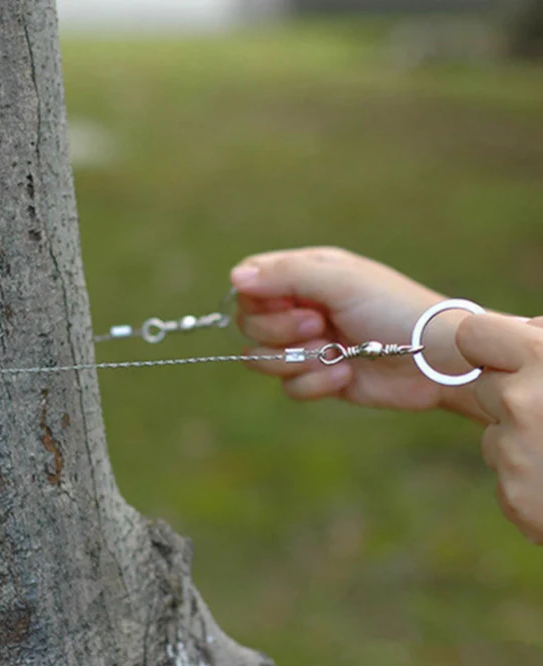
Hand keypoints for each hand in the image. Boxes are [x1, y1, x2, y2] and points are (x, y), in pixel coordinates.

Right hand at [230, 247, 474, 411]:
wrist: (435, 359)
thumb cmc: (393, 309)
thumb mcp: (340, 282)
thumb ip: (285, 276)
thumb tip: (234, 278)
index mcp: (305, 274)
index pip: (250, 283)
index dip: (257, 299)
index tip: (287, 303)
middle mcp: (300, 307)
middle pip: (249, 323)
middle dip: (280, 331)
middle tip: (319, 326)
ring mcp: (307, 344)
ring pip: (262, 359)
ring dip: (298, 361)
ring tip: (334, 355)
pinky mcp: (317, 377)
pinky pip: (289, 387)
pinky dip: (315, 384)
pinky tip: (346, 375)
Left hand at [456, 314, 542, 543]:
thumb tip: (524, 330)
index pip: (473, 335)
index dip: (490, 346)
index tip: (507, 357)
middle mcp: (522, 402)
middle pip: (485, 386)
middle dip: (513, 394)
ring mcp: (514, 453)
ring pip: (495, 433)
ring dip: (523, 439)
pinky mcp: (515, 497)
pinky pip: (508, 476)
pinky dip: (532, 480)